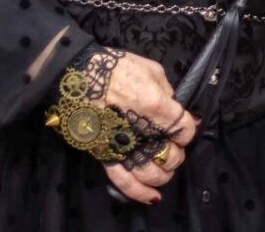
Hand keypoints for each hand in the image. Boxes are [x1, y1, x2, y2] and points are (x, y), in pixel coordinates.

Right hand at [99, 51, 198, 204]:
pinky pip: (123, 181)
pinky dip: (140, 192)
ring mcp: (122, 146)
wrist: (76, 75)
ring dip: (164, 173)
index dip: (188, 128)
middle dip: (177, 152)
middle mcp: (140, 131)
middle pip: (170, 155)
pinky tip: (153, 196)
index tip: (185, 125)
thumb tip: (178, 108)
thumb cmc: (113, 67)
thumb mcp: (150, 69)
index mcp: (155, 106)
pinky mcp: (104, 155)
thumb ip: (167, 91)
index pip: (184, 128)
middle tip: (173, 145)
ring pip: (151, 173)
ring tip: (165, 166)